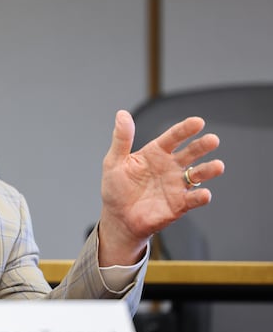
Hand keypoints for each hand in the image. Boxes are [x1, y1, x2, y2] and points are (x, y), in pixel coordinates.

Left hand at [98, 110, 224, 264]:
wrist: (118, 218)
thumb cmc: (116, 188)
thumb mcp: (114, 161)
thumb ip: (121, 139)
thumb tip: (122, 114)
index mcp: (156, 153)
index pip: (173, 137)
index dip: (185, 129)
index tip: (198, 122)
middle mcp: (170, 166)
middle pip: (190, 153)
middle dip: (202, 146)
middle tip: (212, 140)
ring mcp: (176, 185)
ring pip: (198, 174)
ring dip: (208, 170)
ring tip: (218, 166)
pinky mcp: (179, 204)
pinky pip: (193, 199)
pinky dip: (200, 197)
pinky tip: (204, 194)